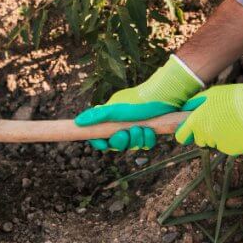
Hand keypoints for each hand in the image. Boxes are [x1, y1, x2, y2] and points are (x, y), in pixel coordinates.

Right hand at [75, 56, 203, 150]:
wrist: (164, 97)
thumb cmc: (138, 101)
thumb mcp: (115, 109)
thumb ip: (96, 116)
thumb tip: (77, 122)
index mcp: (111, 119)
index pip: (100, 136)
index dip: (100, 142)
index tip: (102, 143)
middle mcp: (122, 125)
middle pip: (116, 144)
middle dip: (121, 141)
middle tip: (125, 133)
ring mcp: (136, 129)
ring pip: (132, 146)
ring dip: (136, 139)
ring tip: (141, 128)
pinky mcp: (150, 132)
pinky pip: (145, 145)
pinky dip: (147, 139)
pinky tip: (150, 130)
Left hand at [175, 78, 242, 155]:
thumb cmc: (237, 97)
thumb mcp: (212, 94)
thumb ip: (195, 104)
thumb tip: (184, 110)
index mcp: (197, 121)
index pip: (181, 136)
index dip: (186, 133)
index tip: (191, 130)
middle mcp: (205, 135)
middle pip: (199, 140)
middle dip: (205, 133)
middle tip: (219, 121)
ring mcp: (218, 144)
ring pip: (214, 143)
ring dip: (219, 137)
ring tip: (233, 122)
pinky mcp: (232, 151)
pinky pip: (227, 148)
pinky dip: (232, 141)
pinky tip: (241, 130)